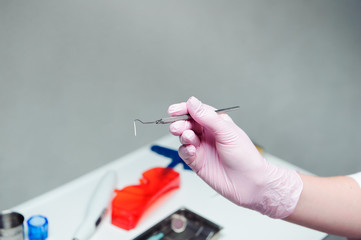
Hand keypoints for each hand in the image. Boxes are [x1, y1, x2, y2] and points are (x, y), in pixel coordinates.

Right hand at [168, 96, 302, 217]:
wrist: (250, 183)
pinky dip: (184, 150)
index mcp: (216, 123)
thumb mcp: (227, 132)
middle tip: (177, 126)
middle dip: (180, 124)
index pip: (197, 111)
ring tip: (189, 138)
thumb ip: (208, 118)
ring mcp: (201, 147)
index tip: (174, 110)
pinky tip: (191, 150)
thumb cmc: (245, 157)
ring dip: (183, 136)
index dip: (184, 109)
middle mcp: (207, 134)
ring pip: (184, 137)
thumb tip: (193, 103)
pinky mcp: (197, 162)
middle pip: (187, 123)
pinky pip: (184, 152)